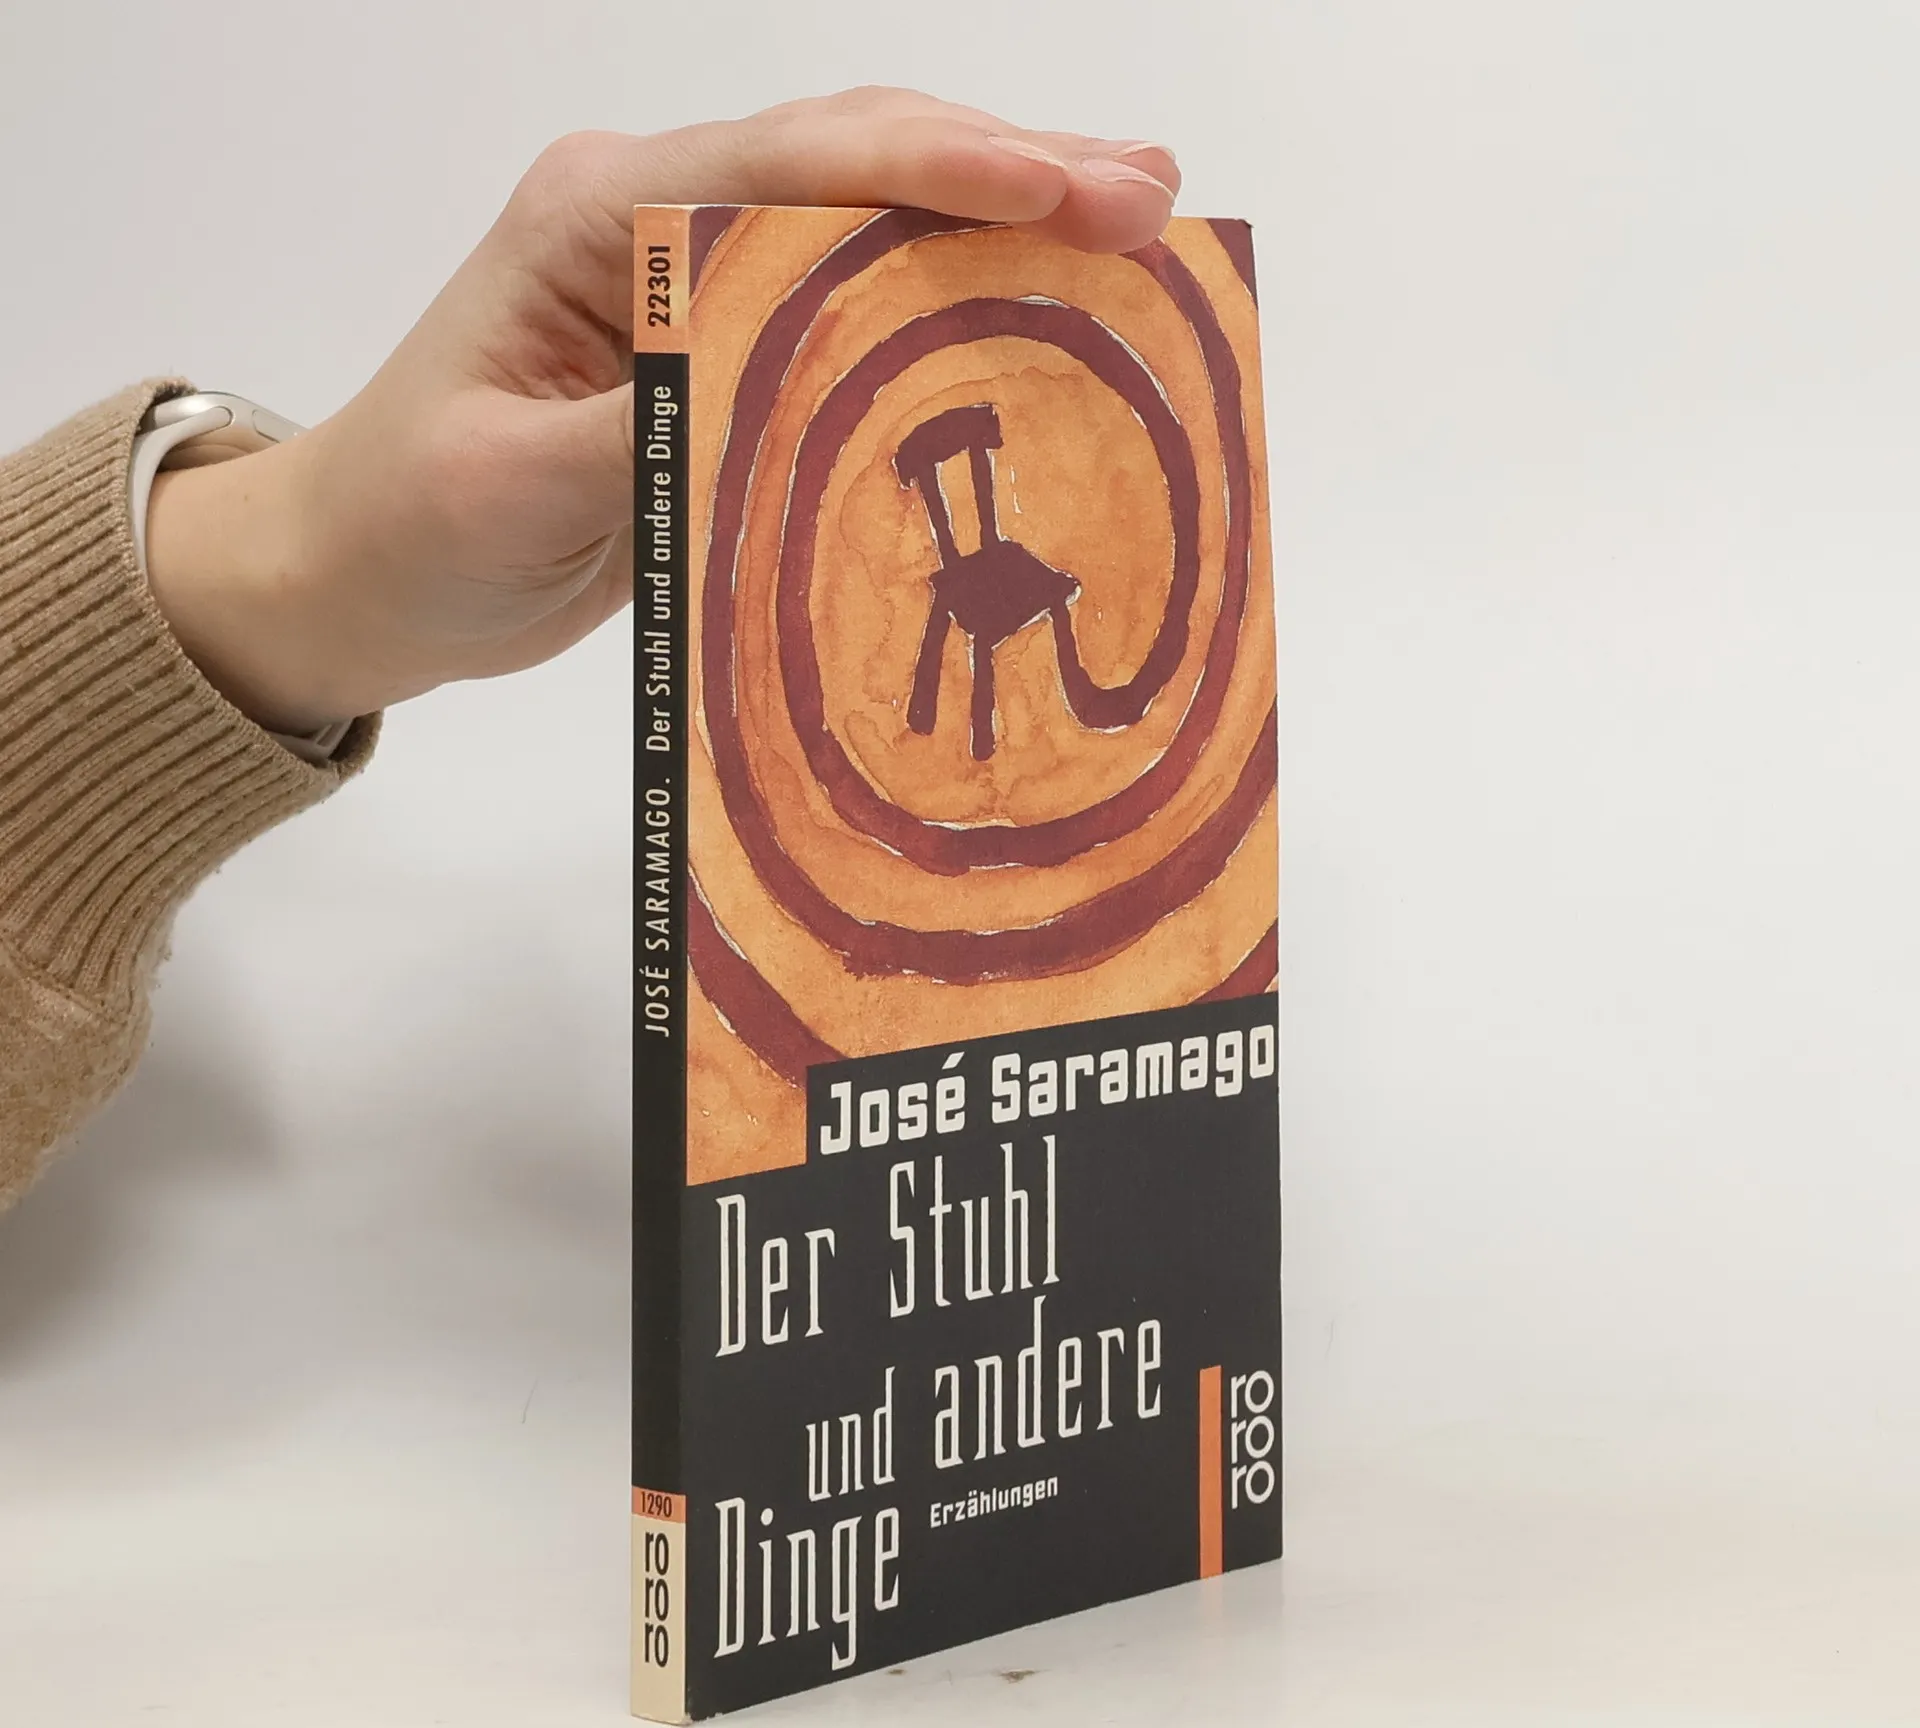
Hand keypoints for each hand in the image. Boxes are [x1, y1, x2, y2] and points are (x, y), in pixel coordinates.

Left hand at [144, 88, 1181, 736]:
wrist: (363, 572)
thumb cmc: (413, 521)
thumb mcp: (512, 485)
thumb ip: (647, 423)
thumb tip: (783, 387)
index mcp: (599, 218)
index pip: (792, 166)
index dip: (939, 170)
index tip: (1065, 190)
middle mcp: (658, 224)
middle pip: (856, 162)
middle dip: (1010, 169)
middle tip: (1151, 197)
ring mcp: (696, 284)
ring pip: (871, 219)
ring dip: (1003, 218)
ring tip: (1135, 226)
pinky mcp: (723, 356)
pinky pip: (856, 310)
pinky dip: (954, 298)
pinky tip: (1037, 309)